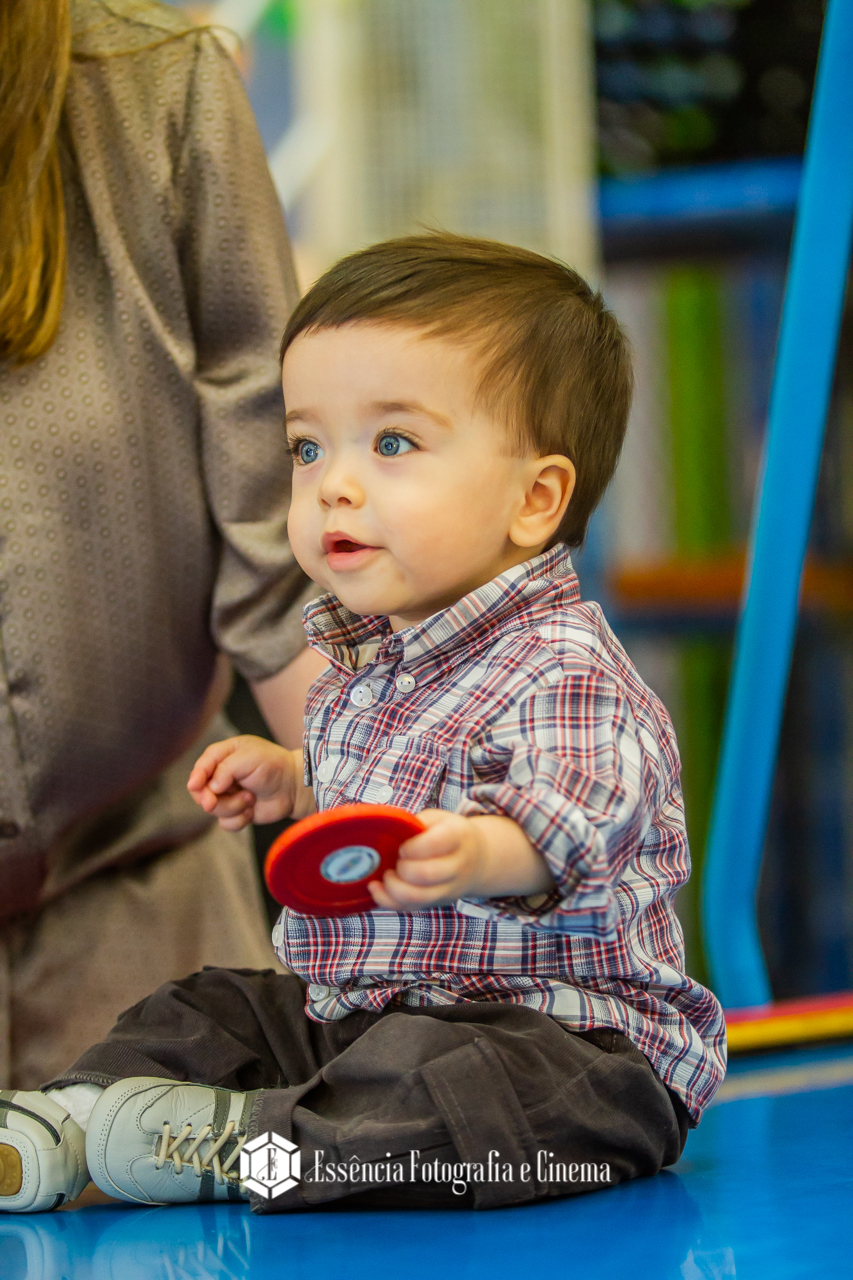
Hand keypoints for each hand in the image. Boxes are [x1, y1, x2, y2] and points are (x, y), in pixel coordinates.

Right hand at [187, 735, 298, 830]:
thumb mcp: (249, 758)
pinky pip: (226, 823)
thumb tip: (211, 787)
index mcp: (223, 755)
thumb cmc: (273, 765)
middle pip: (200, 791)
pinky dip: (238, 820)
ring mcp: (228, 795)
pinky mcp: (236, 812)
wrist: (294, 787)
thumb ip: (226, 769)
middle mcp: (222, 775)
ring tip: (250, 798)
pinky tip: (251, 811)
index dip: (196, 777)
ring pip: (213, 809)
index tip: (195, 786)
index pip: (202, 766)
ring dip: (231, 807)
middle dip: (210, 798)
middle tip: (213, 802)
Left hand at [368, 810, 555, 911]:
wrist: (479, 859)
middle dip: (403, 871)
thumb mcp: (441, 819)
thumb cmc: (449, 834)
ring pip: (419, 896)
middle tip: (392, 862)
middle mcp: (455, 864)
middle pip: (426, 875)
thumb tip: (384, 821)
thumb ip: (418, 823)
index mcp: (458, 836)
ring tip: (380, 879)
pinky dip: (390, 901)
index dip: (413, 847)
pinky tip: (375, 890)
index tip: (401, 845)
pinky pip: (412, 906)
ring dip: (394, 890)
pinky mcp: (437, 900)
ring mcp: (447, 886)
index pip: (436, 842)